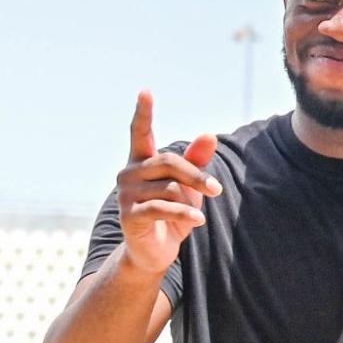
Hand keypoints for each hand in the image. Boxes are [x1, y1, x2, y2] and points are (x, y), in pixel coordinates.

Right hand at [116, 90, 221, 276]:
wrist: (155, 250)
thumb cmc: (174, 211)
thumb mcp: (189, 186)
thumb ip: (196, 161)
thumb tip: (208, 135)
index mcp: (141, 161)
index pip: (140, 132)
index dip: (143, 113)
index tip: (145, 91)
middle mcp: (129, 173)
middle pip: (168, 162)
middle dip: (196, 175)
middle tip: (217, 190)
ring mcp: (125, 194)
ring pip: (168, 187)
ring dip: (190, 200)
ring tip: (198, 213)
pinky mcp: (128, 215)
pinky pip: (162, 208)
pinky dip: (185, 214)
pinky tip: (197, 221)